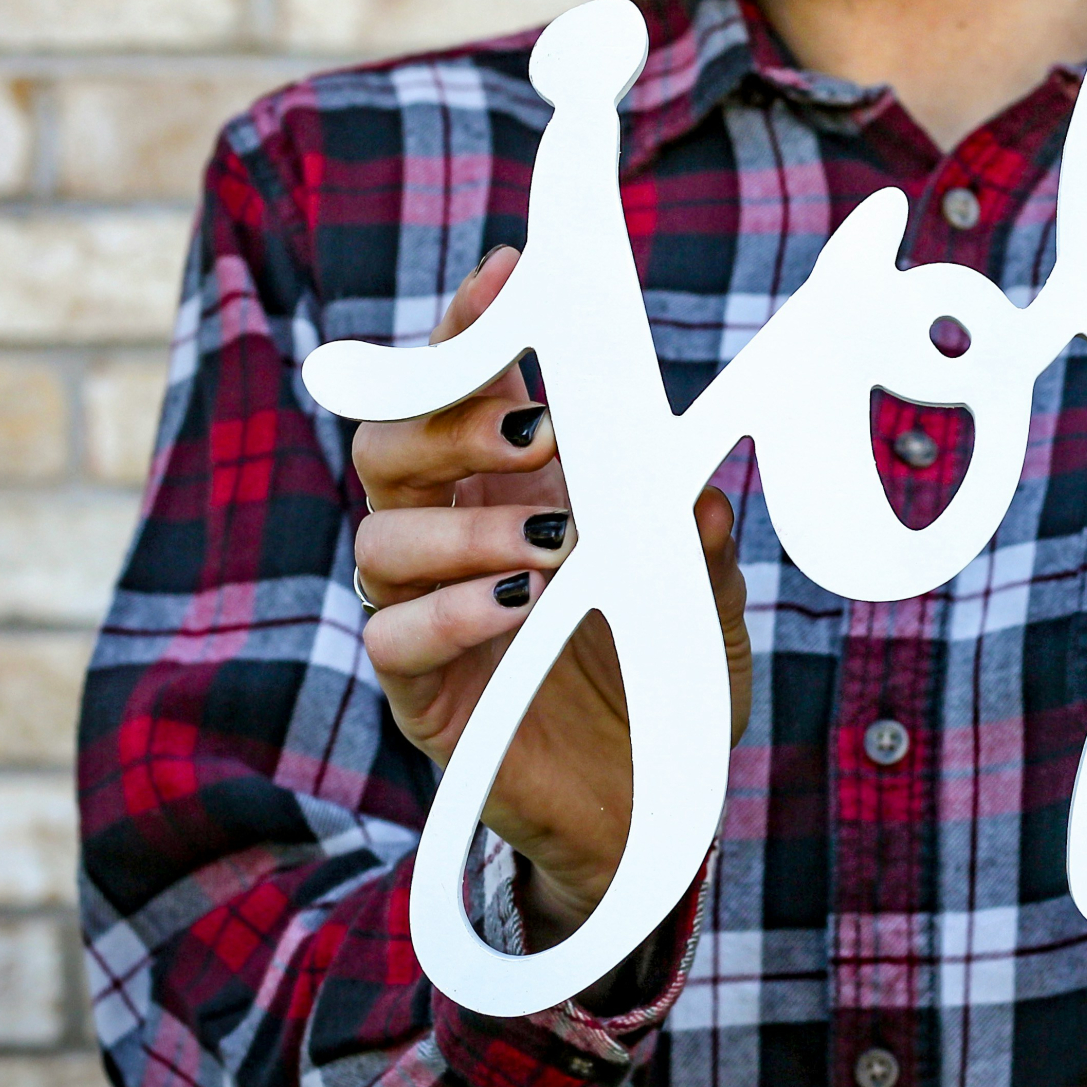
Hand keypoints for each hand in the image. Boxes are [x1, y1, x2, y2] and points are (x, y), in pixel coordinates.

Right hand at [350, 247, 754, 953]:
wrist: (652, 809)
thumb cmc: (666, 678)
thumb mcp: (703, 597)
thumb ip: (697, 540)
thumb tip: (698, 494)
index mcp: (514, 486)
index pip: (465, 386)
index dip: (472, 327)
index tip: (507, 277)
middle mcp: (455, 535)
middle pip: (391, 441)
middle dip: (447, 415)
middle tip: (536, 427)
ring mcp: (429, 613)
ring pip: (382, 534)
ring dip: (466, 524)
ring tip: (553, 544)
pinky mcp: (425, 696)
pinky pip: (394, 637)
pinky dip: (452, 613)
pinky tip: (519, 607)